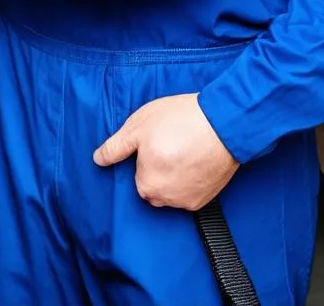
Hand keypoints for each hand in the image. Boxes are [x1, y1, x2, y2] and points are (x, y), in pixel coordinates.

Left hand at [92, 93, 238, 210]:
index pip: (135, 177)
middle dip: (157, 168)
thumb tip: (98, 159)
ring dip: (173, 175)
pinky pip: (189, 192)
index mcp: (147, 184)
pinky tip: (195, 158)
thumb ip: (115, 147)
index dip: (143, 157)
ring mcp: (189, 201)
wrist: (224, 123)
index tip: (153, 142)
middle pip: (152, 186)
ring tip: (183, 148)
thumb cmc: (179, 121)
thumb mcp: (138, 127)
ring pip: (171, 190)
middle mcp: (167, 199)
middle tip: (168, 143)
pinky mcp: (207, 199)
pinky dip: (190, 179)